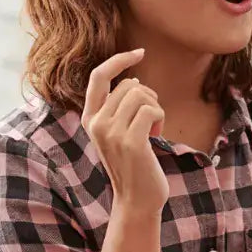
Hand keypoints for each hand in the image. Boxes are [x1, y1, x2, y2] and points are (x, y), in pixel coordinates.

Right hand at [82, 49, 167, 209]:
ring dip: (156, 107)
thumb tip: (132, 79)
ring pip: (141, 94)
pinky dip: (161, 117)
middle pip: (129, 84)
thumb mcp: (120, 132)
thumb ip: (119, 107)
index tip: (140, 52)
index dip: (119, 60)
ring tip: (153, 129)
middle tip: (151, 120)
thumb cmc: (135, 162)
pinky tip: (157, 136)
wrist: (137, 199)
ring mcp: (111, 132)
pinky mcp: (130, 142)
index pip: (98, 76)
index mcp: (90, 118)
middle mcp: (95, 123)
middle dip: (148, 96)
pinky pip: (152, 109)